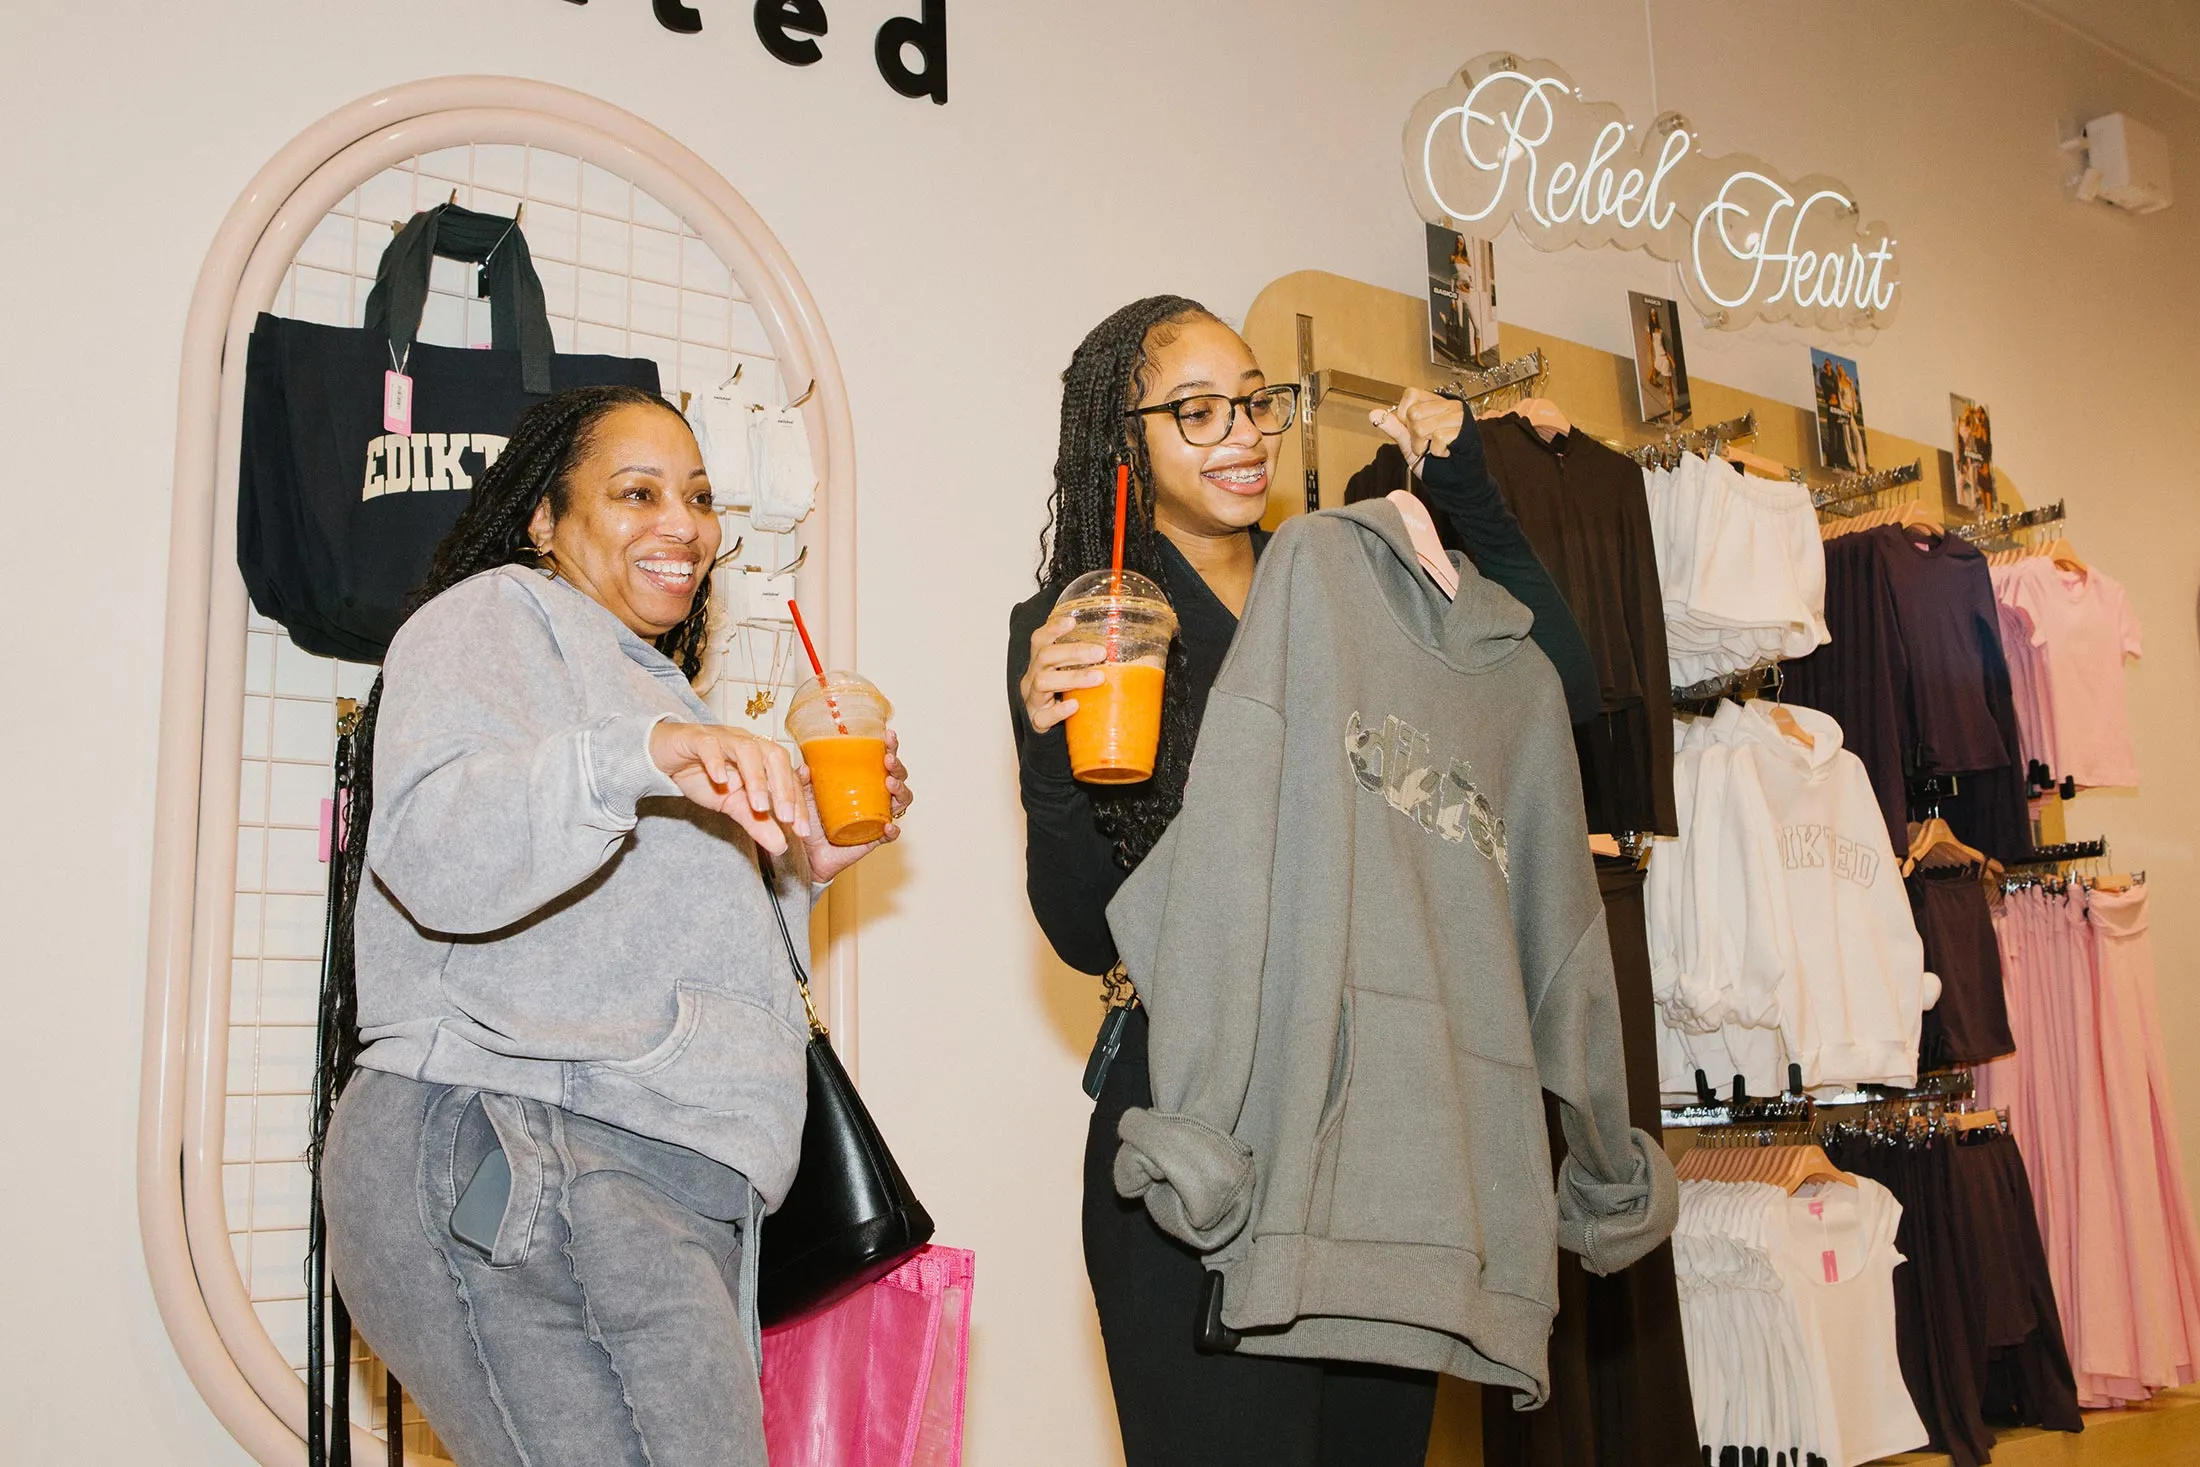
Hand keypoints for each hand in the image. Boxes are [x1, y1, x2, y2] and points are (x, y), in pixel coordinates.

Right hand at [649, 720, 806, 853]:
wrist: (665, 757)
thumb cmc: (703, 775)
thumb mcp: (732, 804)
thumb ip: (757, 823)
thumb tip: (782, 846)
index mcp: (761, 757)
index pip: (787, 777)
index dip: (797, 803)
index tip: (802, 831)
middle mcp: (747, 743)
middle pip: (774, 756)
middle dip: (783, 788)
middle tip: (786, 818)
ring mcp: (723, 738)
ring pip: (747, 749)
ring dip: (756, 778)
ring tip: (758, 805)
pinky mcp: (696, 738)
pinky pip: (709, 746)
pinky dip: (717, 762)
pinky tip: (720, 780)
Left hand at [803, 729, 913, 882]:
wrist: (806, 852)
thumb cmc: (810, 819)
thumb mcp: (804, 794)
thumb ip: (803, 779)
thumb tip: (805, 765)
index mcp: (863, 780)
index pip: (881, 759)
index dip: (889, 746)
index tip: (888, 735)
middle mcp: (874, 796)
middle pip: (898, 776)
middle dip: (898, 766)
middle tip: (887, 760)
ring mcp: (876, 817)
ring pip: (901, 802)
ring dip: (901, 791)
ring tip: (890, 784)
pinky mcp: (873, 838)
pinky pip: (890, 834)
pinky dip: (892, 830)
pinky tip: (888, 825)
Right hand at [1019, 615, 1103, 734]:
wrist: (1046, 727)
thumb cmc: (1062, 695)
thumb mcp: (1070, 674)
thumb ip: (1089, 661)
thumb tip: (1135, 650)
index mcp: (1040, 663)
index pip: (1039, 640)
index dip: (1053, 628)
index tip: (1072, 621)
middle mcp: (1032, 677)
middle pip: (1045, 657)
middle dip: (1073, 652)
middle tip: (1100, 652)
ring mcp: (1032, 699)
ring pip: (1043, 682)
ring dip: (1072, 677)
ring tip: (1098, 678)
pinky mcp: (1037, 721)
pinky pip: (1043, 716)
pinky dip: (1059, 711)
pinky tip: (1075, 706)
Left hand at [1369, 388, 1465, 472]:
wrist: (1452, 479)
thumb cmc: (1432, 458)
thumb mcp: (1408, 441)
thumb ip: (1393, 426)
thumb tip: (1373, 414)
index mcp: (1434, 401)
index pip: (1411, 394)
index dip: (1404, 415)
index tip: (1411, 429)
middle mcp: (1448, 404)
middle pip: (1414, 413)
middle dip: (1413, 434)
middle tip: (1424, 443)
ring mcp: (1457, 416)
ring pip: (1422, 427)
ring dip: (1423, 445)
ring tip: (1433, 448)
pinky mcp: (1463, 430)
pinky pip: (1437, 438)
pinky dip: (1437, 451)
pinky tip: (1445, 452)